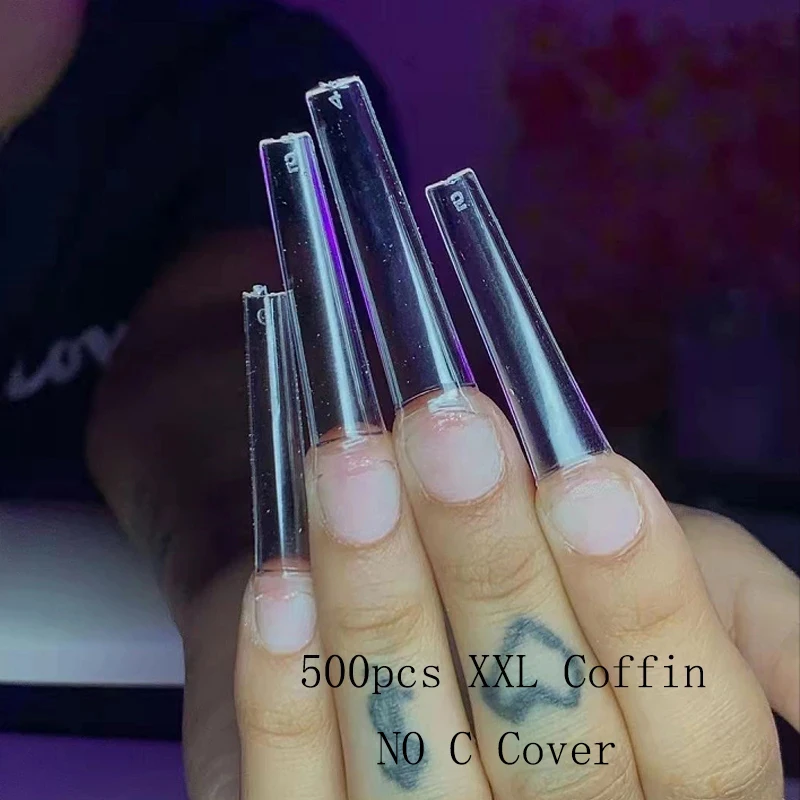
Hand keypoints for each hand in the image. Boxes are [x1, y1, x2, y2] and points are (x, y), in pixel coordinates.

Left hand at [235, 386, 796, 797]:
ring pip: (414, 758)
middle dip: (493, 566)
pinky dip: (287, 692)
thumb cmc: (566, 595)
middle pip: (548, 737)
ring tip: (351, 466)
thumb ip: (738, 614)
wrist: (436, 612)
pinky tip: (283, 585)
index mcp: (672, 784)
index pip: (695, 732)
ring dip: (379, 601)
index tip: (587, 479)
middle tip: (446, 428)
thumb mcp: (688, 591)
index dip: (643, 604)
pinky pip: (300, 795)